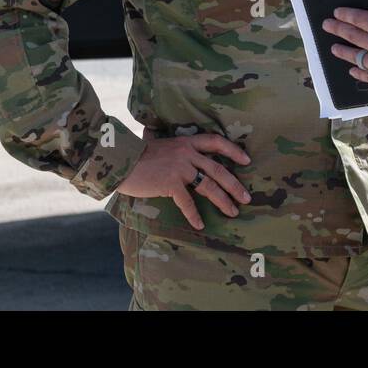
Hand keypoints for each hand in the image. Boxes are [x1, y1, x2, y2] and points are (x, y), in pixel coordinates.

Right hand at [116, 130, 251, 230]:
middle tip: (247, 198)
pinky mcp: (171, 184)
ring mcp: (180, 168)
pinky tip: (200, 225)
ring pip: (209, 185)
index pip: (216, 142)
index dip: (233, 151)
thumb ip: (173, 147)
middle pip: (218, 169)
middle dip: (234, 185)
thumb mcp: (160, 143)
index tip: (247, 160)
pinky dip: (194, 215)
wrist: (120, 160)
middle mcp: (187, 153)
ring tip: (233, 211)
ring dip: (223, 200)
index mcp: (186, 142)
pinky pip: (187, 202)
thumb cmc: (137, 153)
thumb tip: (174, 150)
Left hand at [321, 0, 367, 90]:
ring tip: (334, 48)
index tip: (336, 12)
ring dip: (344, 51)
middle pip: (353, 35)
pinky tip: (353, 70)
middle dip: (338, 29)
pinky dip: (359, 72)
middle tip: (326, 25)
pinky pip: (367, 75)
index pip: (360, 17)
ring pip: (356, 56)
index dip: (347, 14)